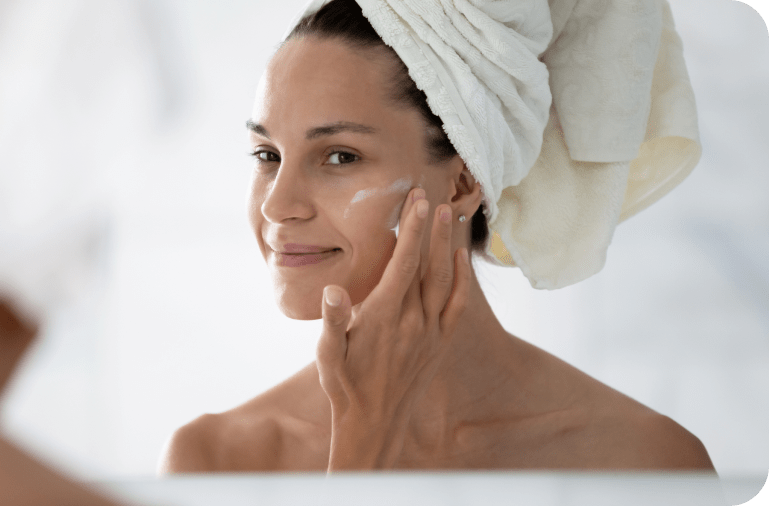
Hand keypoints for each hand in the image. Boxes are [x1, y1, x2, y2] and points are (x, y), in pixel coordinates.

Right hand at [316, 187, 472, 469]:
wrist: (375, 424)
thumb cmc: (345, 386)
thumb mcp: (327, 355)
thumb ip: (332, 321)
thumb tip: (333, 292)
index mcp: (384, 317)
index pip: (403, 263)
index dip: (412, 230)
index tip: (417, 201)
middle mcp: (412, 321)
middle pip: (427, 264)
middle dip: (431, 227)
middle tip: (432, 194)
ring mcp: (430, 332)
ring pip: (444, 279)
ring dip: (447, 245)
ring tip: (450, 214)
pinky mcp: (439, 344)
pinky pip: (456, 305)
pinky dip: (461, 279)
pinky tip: (461, 259)